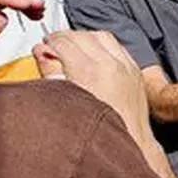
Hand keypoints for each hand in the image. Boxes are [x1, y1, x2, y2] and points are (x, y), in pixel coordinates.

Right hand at [33, 31, 152, 144]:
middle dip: (66, 37)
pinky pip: (118, 46)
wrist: (130, 142)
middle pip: (83, 36)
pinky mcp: (135, 71)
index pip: (64, 42)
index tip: (45, 47)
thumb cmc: (98, 130)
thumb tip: (41, 52)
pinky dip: (104, 45)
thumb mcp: (64, 100)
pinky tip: (95, 54)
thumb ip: (50, 72)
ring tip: (74, 47)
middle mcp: (110, 64)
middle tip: (55, 44)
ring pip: (103, 37)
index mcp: (89, 70)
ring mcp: (126, 66)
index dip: (50, 42)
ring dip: (86, 38)